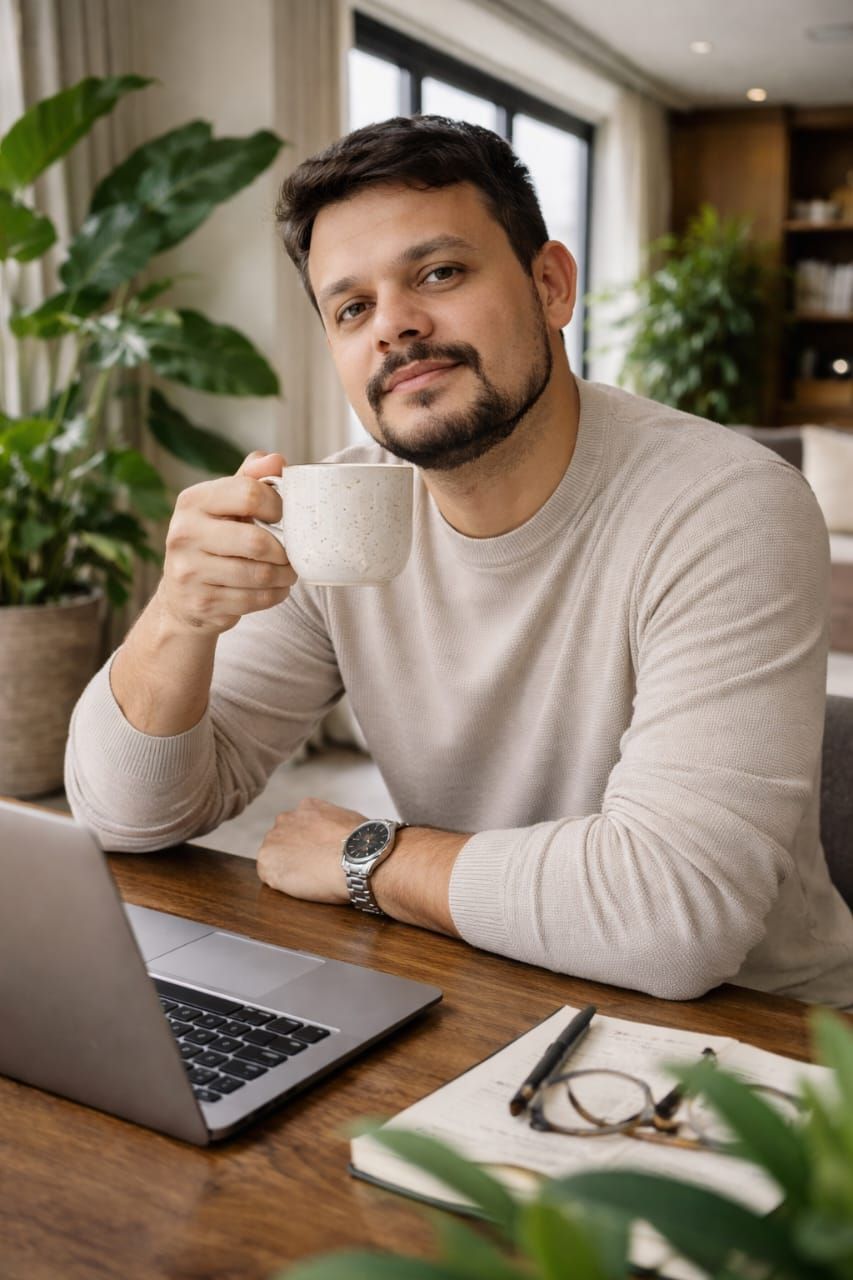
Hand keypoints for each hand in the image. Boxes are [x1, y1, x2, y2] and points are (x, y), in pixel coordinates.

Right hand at [158, 450, 297, 636]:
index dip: (278, 506)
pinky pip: (254, 600)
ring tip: (288, 572)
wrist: (182, 597)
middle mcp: (184, 533)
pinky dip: (274, 595)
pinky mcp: (201, 602)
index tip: (284, 517)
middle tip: (293, 554)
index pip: (249, 494)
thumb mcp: (225, 505)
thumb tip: (277, 460)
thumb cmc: (214, 542)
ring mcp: (189, 571)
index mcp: (192, 501)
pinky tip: (275, 588)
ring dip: (284, 575)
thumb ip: (250, 479)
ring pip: (259, 575)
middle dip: (285, 551)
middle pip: (256, 541)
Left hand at [256, 798, 365, 903]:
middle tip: (313, 868)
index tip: (320, 854)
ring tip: (310, 880)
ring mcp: (273, 839)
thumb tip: (341, 836)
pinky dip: (282, 884)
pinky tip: (302, 886)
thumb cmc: (363, 844)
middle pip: (283, 839)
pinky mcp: (267, 862)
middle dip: (295, 852)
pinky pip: (270, 876)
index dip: (309, 842)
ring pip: (274, 857)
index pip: (300, 825)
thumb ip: (334, 824)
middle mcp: (286, 818)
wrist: (358, 859)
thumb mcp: (350, 821)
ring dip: (287, 868)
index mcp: (307, 807)